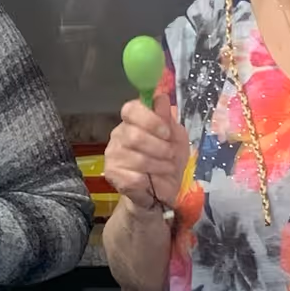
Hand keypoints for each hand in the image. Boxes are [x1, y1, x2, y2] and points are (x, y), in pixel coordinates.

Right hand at [104, 96, 188, 214]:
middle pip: (134, 135)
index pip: (131, 109)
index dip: (150, 119)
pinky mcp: (112, 175)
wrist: (161, 192)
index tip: (166, 132)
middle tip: (170, 155)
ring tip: (166, 169)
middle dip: (160, 147)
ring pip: (137, 158)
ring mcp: (112, 155)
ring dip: (159, 166)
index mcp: (133, 121)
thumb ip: (168, 119)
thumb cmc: (168, 160)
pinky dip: (152, 181)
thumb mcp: (177, 138)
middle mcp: (118, 135)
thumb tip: (162, 98)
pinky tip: (154, 181)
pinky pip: (135, 177)